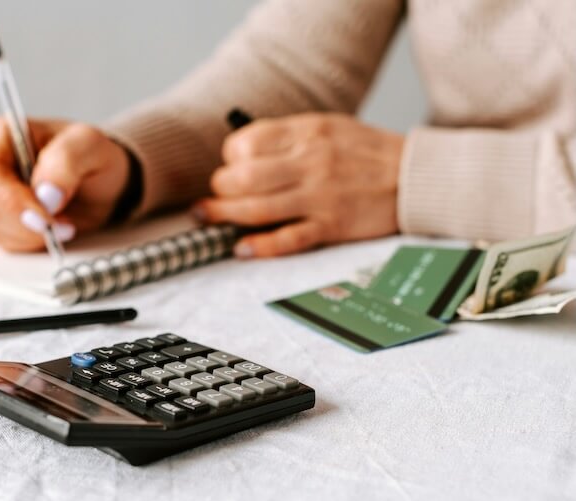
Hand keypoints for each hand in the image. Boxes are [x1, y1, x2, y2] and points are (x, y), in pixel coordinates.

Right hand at [0, 117, 129, 251]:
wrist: (100, 181)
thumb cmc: (90, 155)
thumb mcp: (89, 145)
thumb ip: (67, 161)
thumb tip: (45, 194)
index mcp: (1, 135)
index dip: (12, 199)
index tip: (45, 215)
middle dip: (26, 222)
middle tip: (63, 224)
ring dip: (31, 234)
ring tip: (65, 222)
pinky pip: (3, 241)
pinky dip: (31, 242)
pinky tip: (54, 230)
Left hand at [195, 113, 403, 257]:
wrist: (416, 177)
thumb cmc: (367, 152)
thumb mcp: (328, 126)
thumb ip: (288, 136)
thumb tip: (241, 151)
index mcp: (307, 132)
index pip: (246, 143)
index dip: (229, 158)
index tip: (229, 168)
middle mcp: (310, 161)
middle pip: (243, 178)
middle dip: (220, 189)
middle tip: (215, 197)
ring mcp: (320, 196)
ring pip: (257, 208)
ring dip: (225, 216)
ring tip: (208, 219)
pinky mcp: (332, 225)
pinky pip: (288, 238)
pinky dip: (260, 246)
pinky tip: (242, 248)